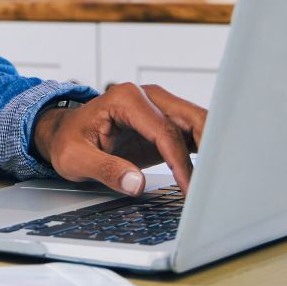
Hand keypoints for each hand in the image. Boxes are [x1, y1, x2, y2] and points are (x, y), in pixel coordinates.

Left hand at [31, 82, 206, 196]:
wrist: (64, 134)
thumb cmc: (68, 141)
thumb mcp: (75, 158)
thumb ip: (105, 169)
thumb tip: (136, 183)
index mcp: (126, 98)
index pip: (164, 131)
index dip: (179, 161)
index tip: (189, 187)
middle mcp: (148, 97)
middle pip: (191, 120)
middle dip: (210, 148)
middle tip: (218, 182)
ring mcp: (160, 108)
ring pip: (198, 125)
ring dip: (213, 149)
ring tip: (222, 179)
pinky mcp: (165, 123)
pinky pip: (193, 135)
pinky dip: (205, 152)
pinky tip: (212, 174)